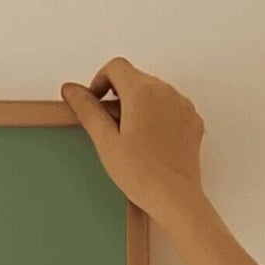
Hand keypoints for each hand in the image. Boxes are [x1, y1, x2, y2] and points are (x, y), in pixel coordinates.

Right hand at [60, 58, 206, 226]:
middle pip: (136, 78)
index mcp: (141, 92)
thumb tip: (71, 89)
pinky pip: (171, 106)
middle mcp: (165, 91)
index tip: (95, 102)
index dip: (100, 81)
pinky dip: (158, 116)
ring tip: (131, 138)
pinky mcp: (192, 119)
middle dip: (119, 95)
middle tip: (110, 126)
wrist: (175, 197)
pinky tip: (150, 142)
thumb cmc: (141, 174)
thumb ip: (88, 110)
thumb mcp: (105, 142)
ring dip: (139, 105)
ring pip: (154, 91)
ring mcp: (182, 104)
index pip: (116, 66)